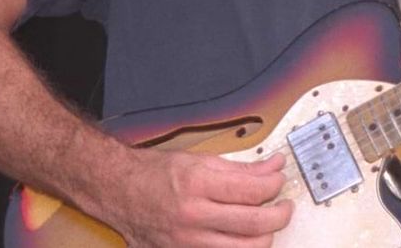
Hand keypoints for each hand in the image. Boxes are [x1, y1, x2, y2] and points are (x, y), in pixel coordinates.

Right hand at [97, 148, 291, 246]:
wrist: (116, 191)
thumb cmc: (155, 172)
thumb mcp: (200, 160)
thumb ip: (241, 168)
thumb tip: (274, 168)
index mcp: (198, 184)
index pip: (253, 190)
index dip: (275, 185)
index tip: (279, 181)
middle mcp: (193, 215)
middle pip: (255, 224)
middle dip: (280, 214)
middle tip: (284, 206)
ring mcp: (187, 241)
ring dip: (265, 237)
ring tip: (267, 224)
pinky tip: (244, 240)